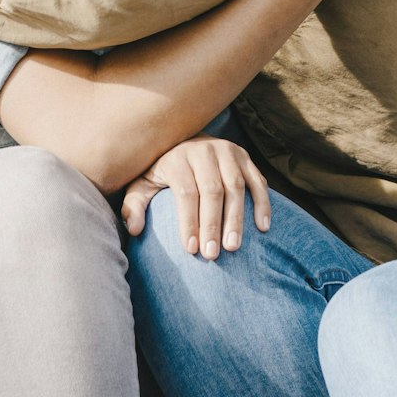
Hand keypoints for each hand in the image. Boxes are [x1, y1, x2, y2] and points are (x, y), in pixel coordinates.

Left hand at [119, 135, 271, 258]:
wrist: (186, 141)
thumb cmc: (163, 172)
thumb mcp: (142, 185)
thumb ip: (134, 206)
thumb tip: (134, 230)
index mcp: (178, 157)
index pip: (186, 192)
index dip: (189, 221)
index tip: (191, 250)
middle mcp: (205, 150)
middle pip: (213, 190)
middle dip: (213, 224)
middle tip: (212, 254)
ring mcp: (228, 152)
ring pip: (236, 187)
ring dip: (236, 218)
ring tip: (233, 247)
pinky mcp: (246, 157)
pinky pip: (258, 181)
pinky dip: (262, 204)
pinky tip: (262, 228)